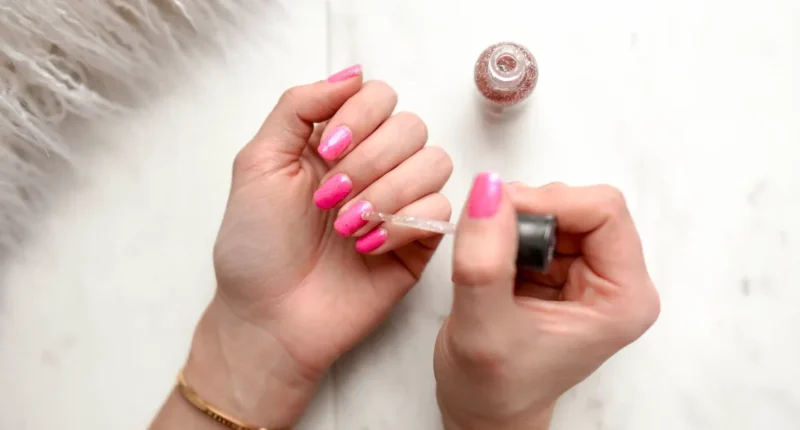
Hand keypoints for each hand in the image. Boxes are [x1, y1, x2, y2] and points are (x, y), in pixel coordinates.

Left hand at [184, 67, 452, 427]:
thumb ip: (299, 106)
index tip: (326, 151)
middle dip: (370, 160)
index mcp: (338, 142)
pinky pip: (441, 211)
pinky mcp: (419, 242)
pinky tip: (366, 247)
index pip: (379, 97)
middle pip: (411, 126)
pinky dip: (402, 224)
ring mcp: (400, 203)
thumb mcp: (258, 162)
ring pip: (435, 162)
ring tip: (346, 227)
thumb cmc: (255, 247)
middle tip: (329, 199)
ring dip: (388, 191)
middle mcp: (375, 166)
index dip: (360, 117)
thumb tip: (352, 74)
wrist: (269, 317)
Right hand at [433, 174, 659, 429]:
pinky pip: (537, 222)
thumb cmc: (492, 387)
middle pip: (581, 204)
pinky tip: (493, 264)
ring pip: (556, 208)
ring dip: (514, 222)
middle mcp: (616, 280)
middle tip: (488, 245)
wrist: (483, 410)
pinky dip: (507, 231)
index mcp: (624, 298)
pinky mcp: (563, 268)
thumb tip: (487, 189)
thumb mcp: (482, 327)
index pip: (604, 210)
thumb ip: (484, 260)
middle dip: (528, 213)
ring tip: (490, 265)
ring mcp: (590, 272)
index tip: (497, 215)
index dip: (549, 202)